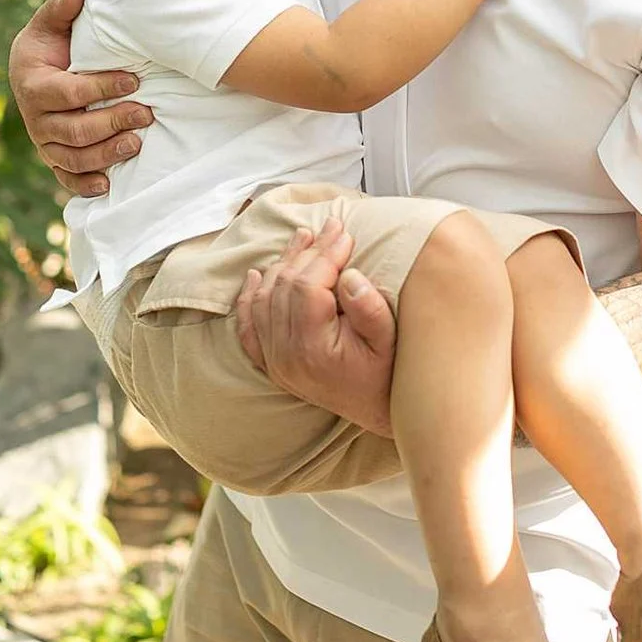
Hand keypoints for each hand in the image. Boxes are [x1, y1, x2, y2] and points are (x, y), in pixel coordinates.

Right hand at [9, 0, 152, 196]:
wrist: (39, 71)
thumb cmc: (51, 44)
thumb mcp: (51, 24)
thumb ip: (62, 8)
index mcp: (32, 83)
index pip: (68, 93)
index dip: (101, 88)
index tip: (134, 79)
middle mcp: (35, 117)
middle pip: (74, 130)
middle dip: (112, 122)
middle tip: (147, 113)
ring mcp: (45, 141)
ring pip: (72, 158)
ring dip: (106, 154)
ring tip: (137, 143)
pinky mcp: (55, 157)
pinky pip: (66, 177)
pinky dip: (85, 185)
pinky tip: (108, 185)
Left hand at [234, 219, 397, 436]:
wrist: (377, 414)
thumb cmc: (387, 377)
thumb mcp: (390, 342)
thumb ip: (369, 309)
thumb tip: (348, 275)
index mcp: (313, 348)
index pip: (308, 286)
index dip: (326, 254)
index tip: (345, 233)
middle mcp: (286, 355)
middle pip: (285, 287)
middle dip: (308, 252)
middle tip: (330, 228)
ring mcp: (275, 361)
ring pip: (265, 300)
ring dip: (282, 265)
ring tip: (303, 238)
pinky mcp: (273, 365)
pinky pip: (250, 326)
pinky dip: (250, 298)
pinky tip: (256, 275)